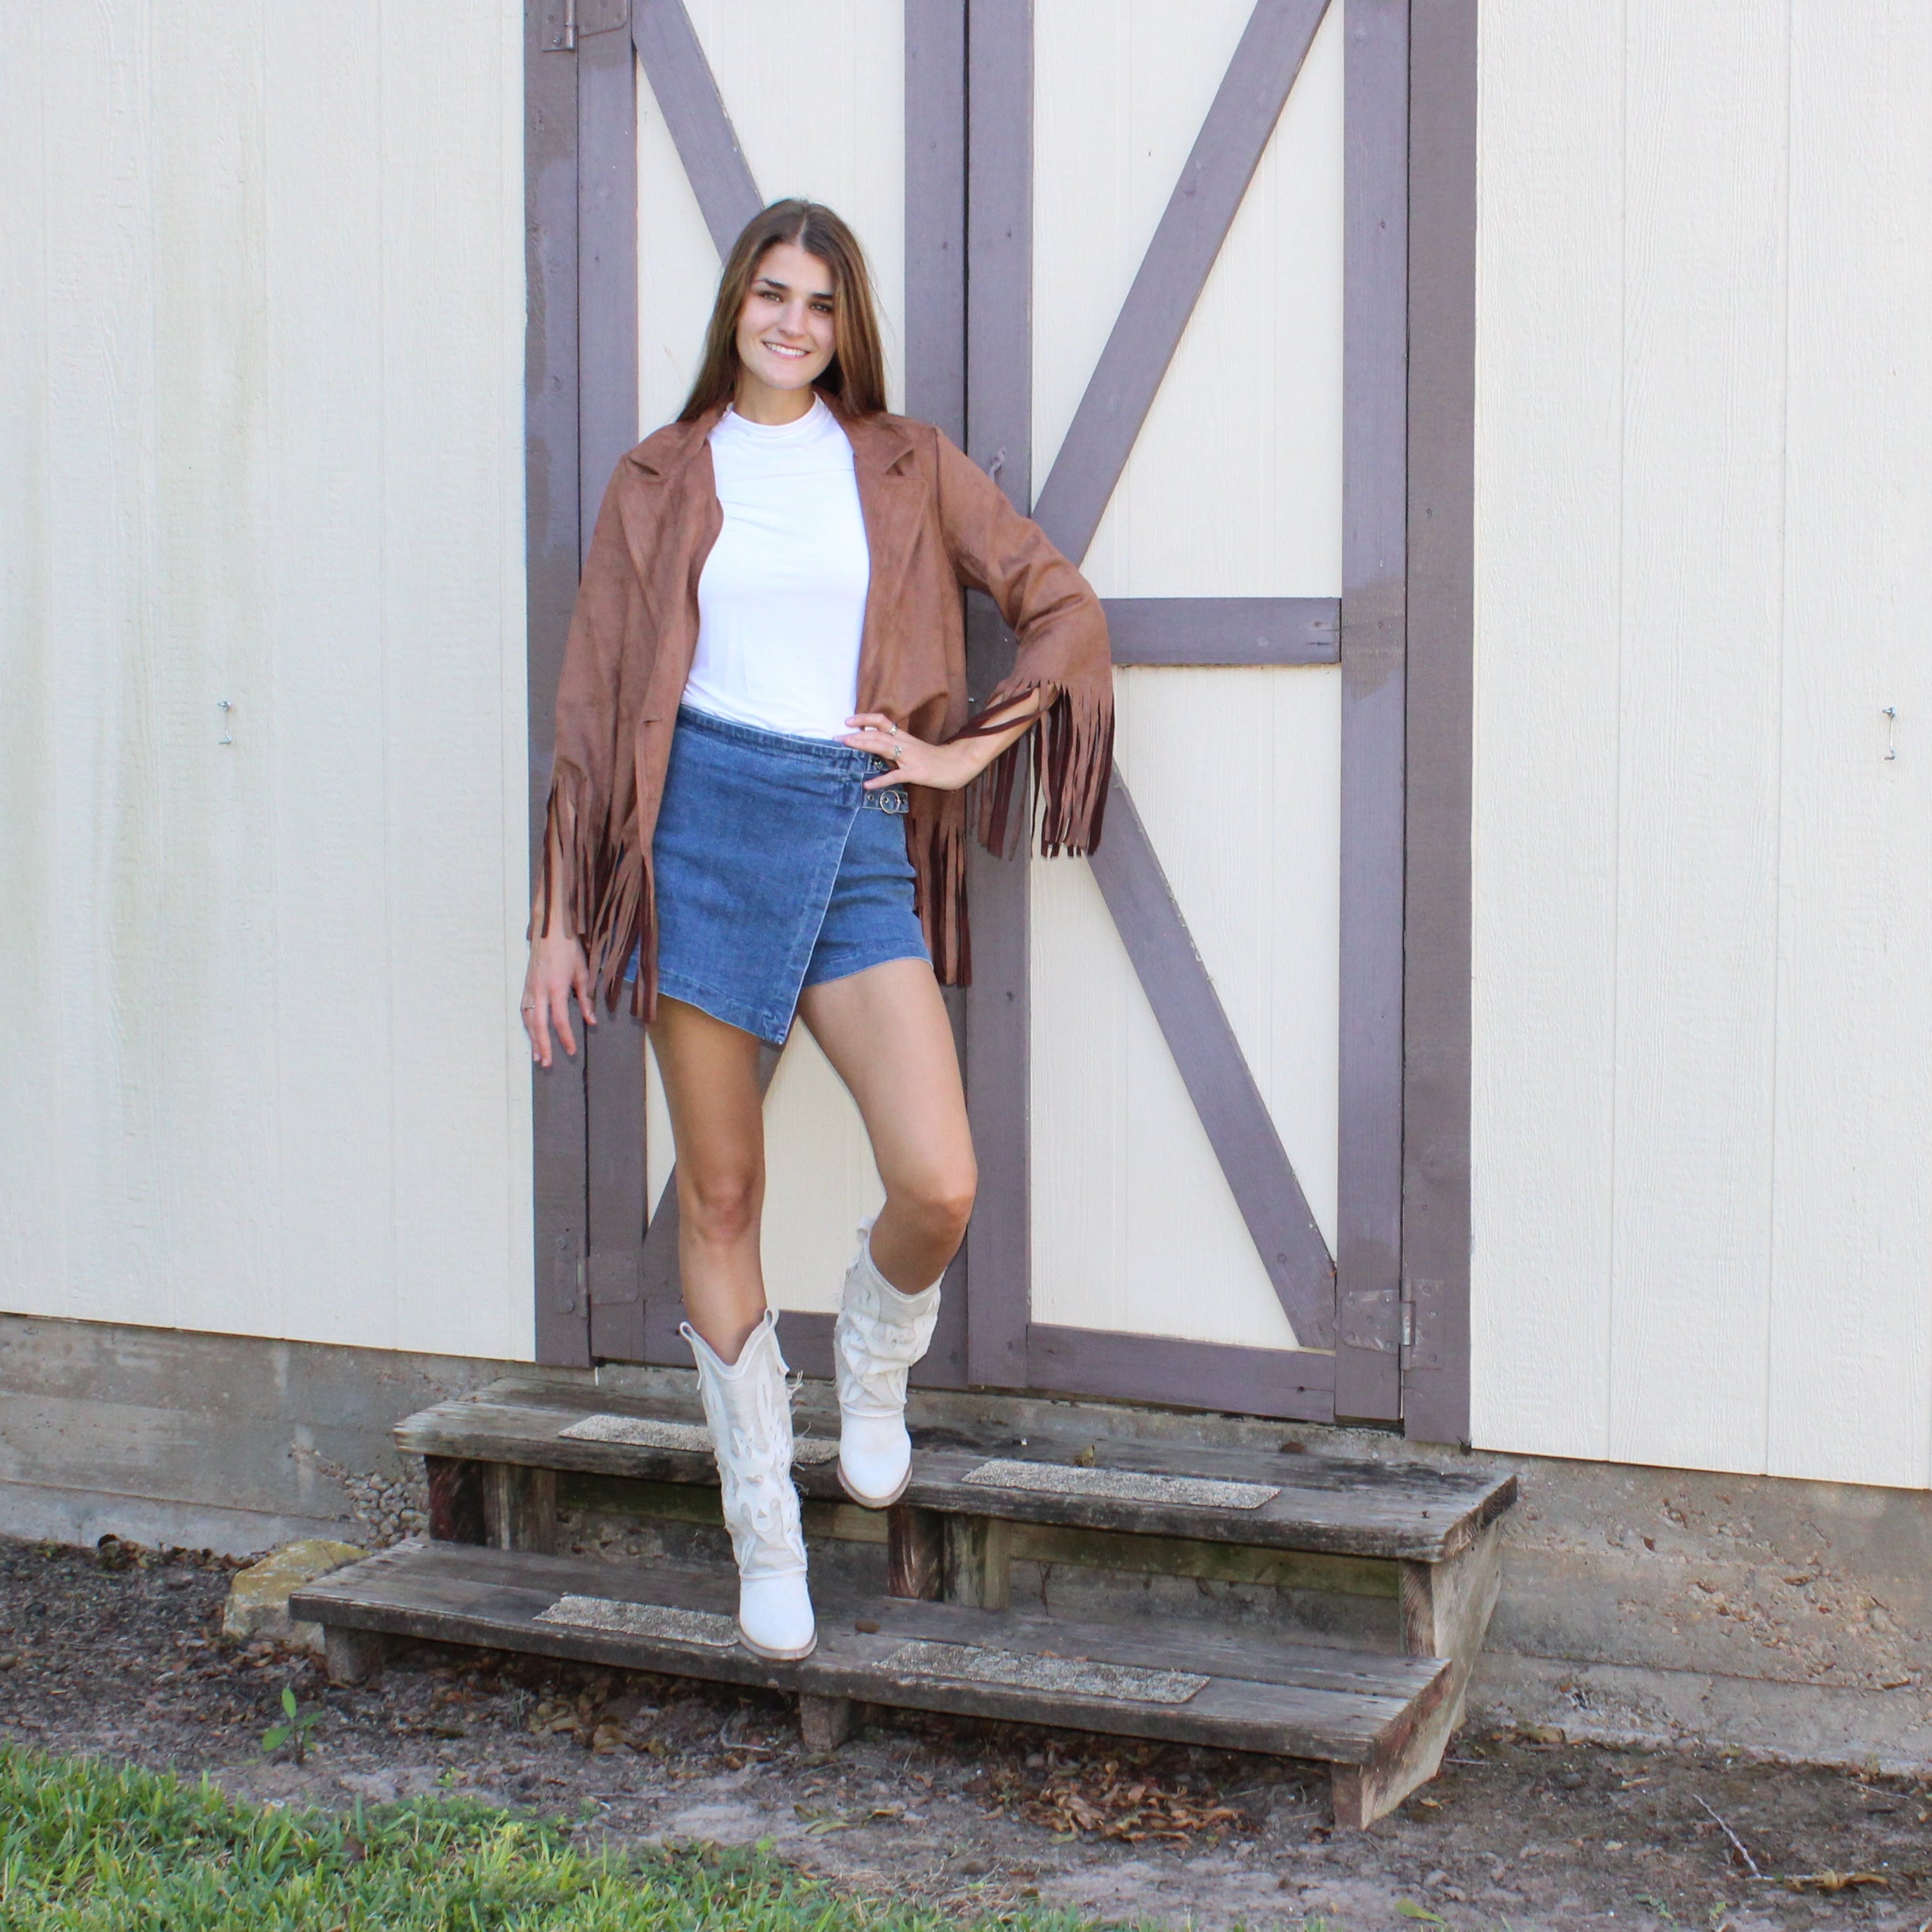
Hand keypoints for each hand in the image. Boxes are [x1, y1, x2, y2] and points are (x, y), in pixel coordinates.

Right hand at [522, 932, 596, 1066]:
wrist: (549, 928)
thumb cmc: (568, 948)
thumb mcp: (582, 972)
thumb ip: (586, 998)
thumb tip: (591, 1021)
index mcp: (556, 987)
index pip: (560, 1019)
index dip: (565, 1037)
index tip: (571, 1051)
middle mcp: (539, 990)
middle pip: (538, 1024)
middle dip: (543, 1045)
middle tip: (547, 1063)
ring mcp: (529, 987)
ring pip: (528, 1019)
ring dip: (532, 1039)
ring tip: (538, 1056)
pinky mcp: (525, 985)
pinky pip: (524, 1010)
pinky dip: (527, 1025)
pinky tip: (532, 1034)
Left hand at [841, 713, 976, 792]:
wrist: (959, 764)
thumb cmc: (936, 760)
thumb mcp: (913, 752)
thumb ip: (895, 751)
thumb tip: (876, 752)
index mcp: (904, 738)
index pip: (882, 722)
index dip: (865, 719)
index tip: (848, 721)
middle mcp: (905, 744)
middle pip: (877, 734)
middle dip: (856, 735)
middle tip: (836, 737)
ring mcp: (910, 758)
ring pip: (884, 748)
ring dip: (863, 746)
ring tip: (846, 746)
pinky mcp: (916, 773)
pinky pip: (895, 776)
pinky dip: (880, 780)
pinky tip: (867, 785)